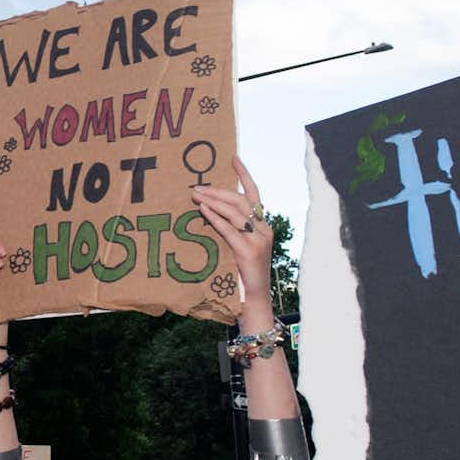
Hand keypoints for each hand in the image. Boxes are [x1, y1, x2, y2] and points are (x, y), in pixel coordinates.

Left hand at [187, 153, 276, 320]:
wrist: (253, 301)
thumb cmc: (241, 276)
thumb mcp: (238, 248)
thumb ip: (231, 230)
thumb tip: (206, 211)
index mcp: (263, 226)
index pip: (254, 195)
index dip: (244, 175)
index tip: (233, 158)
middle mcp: (264, 229)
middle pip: (240, 201)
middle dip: (217, 191)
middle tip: (196, 187)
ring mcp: (258, 240)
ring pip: (235, 212)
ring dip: (213, 201)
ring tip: (195, 195)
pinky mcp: (249, 251)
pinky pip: (230, 229)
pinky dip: (215, 218)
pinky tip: (203, 210)